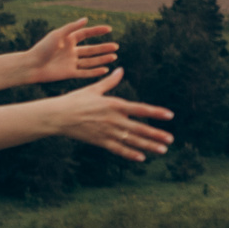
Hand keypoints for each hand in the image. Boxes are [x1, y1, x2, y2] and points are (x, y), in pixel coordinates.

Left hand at [22, 18, 115, 83]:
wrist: (31, 66)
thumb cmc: (42, 48)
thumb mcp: (57, 34)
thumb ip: (72, 28)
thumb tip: (86, 19)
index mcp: (68, 40)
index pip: (86, 34)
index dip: (97, 31)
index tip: (109, 29)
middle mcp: (71, 51)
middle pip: (91, 49)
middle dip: (103, 48)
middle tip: (116, 46)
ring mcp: (71, 63)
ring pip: (90, 61)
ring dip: (102, 59)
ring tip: (114, 57)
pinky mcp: (69, 73)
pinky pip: (85, 73)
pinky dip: (95, 72)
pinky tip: (105, 70)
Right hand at [50, 69, 173, 160]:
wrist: (58, 116)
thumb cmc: (75, 100)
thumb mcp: (94, 89)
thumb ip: (110, 82)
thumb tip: (121, 70)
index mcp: (114, 104)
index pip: (140, 109)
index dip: (156, 113)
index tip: (170, 116)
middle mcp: (113, 119)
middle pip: (140, 128)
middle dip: (157, 134)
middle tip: (171, 140)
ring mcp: (107, 132)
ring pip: (132, 141)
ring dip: (148, 146)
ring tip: (163, 150)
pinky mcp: (100, 141)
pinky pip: (118, 149)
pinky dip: (130, 154)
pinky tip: (141, 157)